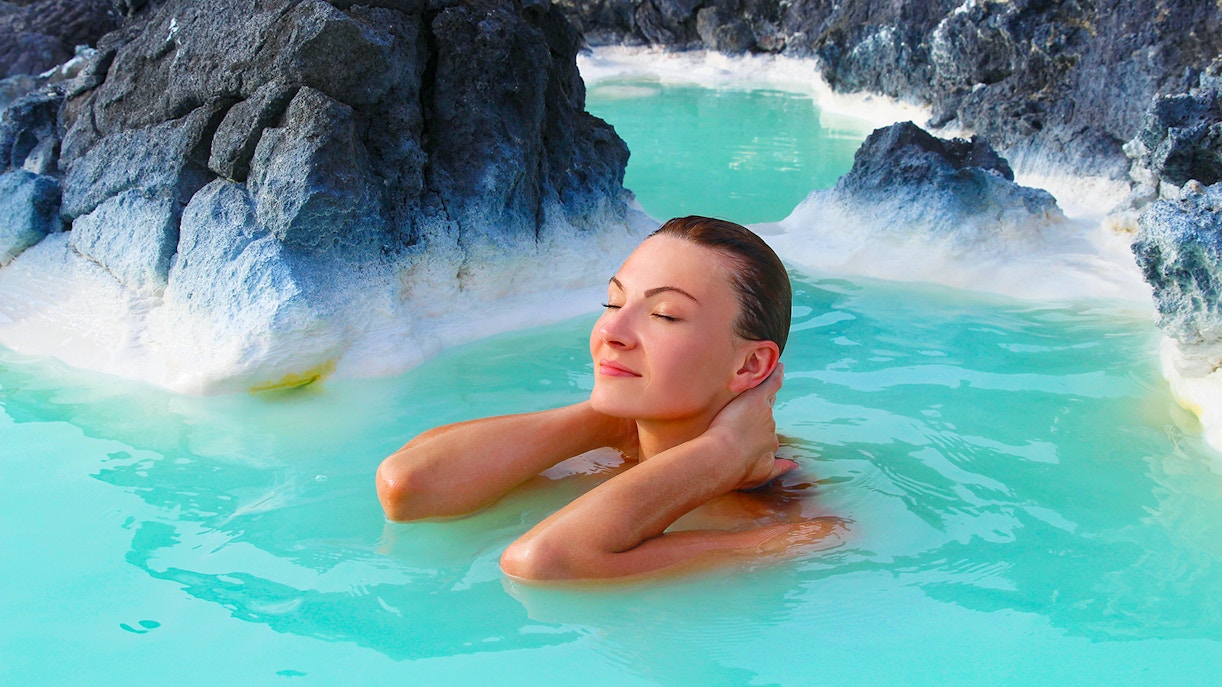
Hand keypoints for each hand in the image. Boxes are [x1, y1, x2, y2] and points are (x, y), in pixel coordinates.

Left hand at [707, 364, 794, 489]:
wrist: (724, 458)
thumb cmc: (736, 469)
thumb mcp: (760, 474)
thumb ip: (778, 469)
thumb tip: (794, 466)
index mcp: (770, 443)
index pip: (766, 433)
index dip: (758, 432)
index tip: (751, 433)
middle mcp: (771, 427)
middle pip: (764, 416)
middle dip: (755, 417)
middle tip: (741, 417)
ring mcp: (765, 413)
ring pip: (764, 401)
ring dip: (757, 399)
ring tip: (748, 393)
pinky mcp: (757, 400)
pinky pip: (771, 384)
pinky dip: (776, 375)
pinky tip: (780, 366)